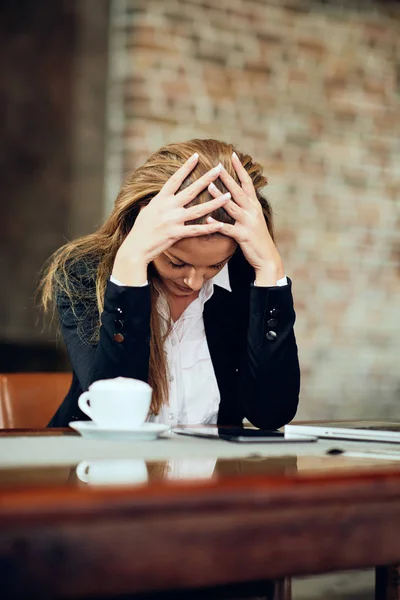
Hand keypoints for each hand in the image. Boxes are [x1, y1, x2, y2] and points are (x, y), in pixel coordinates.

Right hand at [112, 154, 230, 284]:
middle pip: (191, 190)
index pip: (175, 179)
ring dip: (215, 203)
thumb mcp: (145, 211)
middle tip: (219, 169)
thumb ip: (153, 203)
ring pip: (198, 210)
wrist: (135, 247)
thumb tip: (153, 198)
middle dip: (206, 179)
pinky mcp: (176, 234)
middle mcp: (168, 207)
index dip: (186, 167)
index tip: (196, 156)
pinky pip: (196, 230)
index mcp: (160, 199)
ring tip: (228, 196)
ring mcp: (173, 220)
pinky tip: (220, 224)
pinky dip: (208, 228)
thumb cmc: (140, 230)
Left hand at [207, 153, 283, 285]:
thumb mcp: (253, 219)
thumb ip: (245, 207)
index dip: (240, 169)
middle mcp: (252, 211)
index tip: (233, 154)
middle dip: (228, 178)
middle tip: (216, 166)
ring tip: (209, 186)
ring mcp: (248, 223)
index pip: (247, 183)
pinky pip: (228, 229)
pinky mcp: (243, 236)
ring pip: (232, 207)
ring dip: (220, 196)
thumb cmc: (257, 238)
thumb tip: (234, 195)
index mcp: (254, 206)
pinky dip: (218, 225)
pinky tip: (208, 221)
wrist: (267, 258)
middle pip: (238, 191)